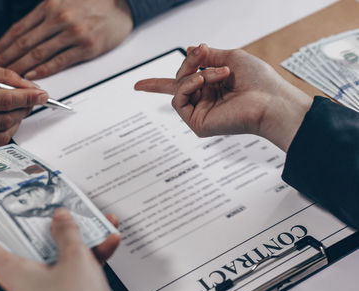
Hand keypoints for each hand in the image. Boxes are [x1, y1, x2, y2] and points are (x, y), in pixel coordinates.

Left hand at [0, 0, 132, 78]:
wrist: (122, 4)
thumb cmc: (93, 3)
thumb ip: (45, 13)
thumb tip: (24, 32)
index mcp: (50, 6)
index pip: (20, 28)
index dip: (4, 43)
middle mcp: (59, 18)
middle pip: (25, 43)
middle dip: (8, 57)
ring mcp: (73, 34)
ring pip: (39, 53)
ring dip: (21, 66)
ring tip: (11, 76)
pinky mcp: (86, 48)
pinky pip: (60, 61)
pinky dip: (44, 70)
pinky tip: (33, 75)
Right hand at [0, 61, 47, 153]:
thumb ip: (1, 75)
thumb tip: (29, 86)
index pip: (3, 101)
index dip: (27, 97)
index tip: (42, 94)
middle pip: (5, 119)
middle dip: (25, 108)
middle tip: (32, 98)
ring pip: (2, 135)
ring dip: (17, 121)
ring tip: (18, 108)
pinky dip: (4, 131)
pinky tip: (3, 119)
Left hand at [0, 208, 120, 290]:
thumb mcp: (76, 260)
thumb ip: (68, 233)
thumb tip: (61, 218)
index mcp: (14, 273)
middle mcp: (23, 285)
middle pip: (29, 247)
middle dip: (52, 227)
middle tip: (58, 211)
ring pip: (55, 259)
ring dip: (77, 241)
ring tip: (95, 226)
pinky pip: (70, 273)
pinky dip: (86, 260)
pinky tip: (106, 246)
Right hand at [135, 44, 312, 151]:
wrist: (270, 100)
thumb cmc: (258, 80)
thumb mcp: (230, 57)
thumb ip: (207, 56)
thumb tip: (189, 49)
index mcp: (211, 87)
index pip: (181, 85)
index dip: (157, 85)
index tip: (138, 85)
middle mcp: (204, 101)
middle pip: (178, 81)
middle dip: (188, 64)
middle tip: (201, 52)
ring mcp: (200, 113)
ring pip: (178, 88)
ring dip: (194, 74)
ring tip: (218, 72)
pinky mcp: (197, 123)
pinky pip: (179, 100)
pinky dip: (188, 86)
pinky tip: (203, 81)